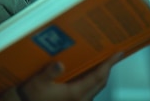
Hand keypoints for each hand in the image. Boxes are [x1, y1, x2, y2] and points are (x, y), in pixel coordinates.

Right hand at [2, 52, 122, 100]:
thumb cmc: (32, 96)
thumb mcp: (38, 82)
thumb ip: (49, 72)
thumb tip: (59, 64)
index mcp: (76, 93)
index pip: (98, 77)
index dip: (109, 64)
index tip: (118, 54)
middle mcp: (81, 99)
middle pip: (101, 81)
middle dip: (108, 67)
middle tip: (113, 53)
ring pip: (97, 86)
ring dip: (101, 73)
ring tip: (103, 59)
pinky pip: (90, 88)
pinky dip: (93, 78)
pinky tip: (89, 69)